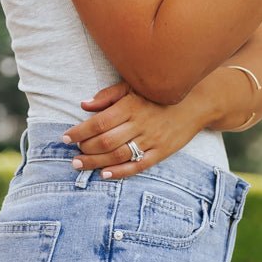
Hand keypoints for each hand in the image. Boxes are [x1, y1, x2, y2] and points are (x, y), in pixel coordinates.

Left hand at [62, 81, 200, 178]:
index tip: (65, 137)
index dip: (79, 132)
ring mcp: (152, 140)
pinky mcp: (162, 152)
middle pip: (106, 141)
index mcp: (131, 106)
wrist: (195, 102)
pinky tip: (105, 174)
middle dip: (85, 149)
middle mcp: (140, 124)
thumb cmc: (158, 93)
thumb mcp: (133, 87)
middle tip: (72, 154)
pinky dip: (120, 172)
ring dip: (96, 162)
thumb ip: (108, 95)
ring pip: (118, 155)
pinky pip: (139, 165)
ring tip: (80, 165)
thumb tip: (84, 105)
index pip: (99, 122)